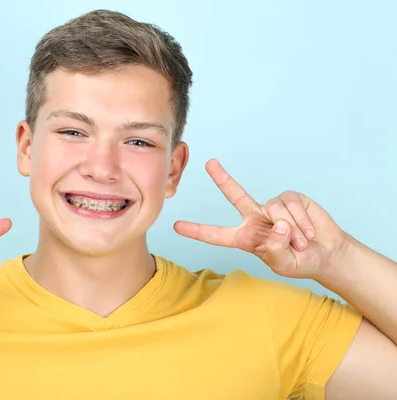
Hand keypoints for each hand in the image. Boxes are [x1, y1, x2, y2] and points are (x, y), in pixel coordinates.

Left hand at [173, 159, 348, 278]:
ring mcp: (272, 206)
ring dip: (291, 230)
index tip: (176, 226)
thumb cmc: (299, 261)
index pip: (217, 235)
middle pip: (235, 195)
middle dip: (222, 179)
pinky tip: (309, 233)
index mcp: (245, 237)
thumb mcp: (283, 264)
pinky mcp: (291, 199)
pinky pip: (291, 206)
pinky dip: (301, 222)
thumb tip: (276, 224)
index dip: (197, 231)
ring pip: (275, 210)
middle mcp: (255, 217)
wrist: (326, 254)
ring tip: (301, 243)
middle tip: (209, 163)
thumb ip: (276, 249)